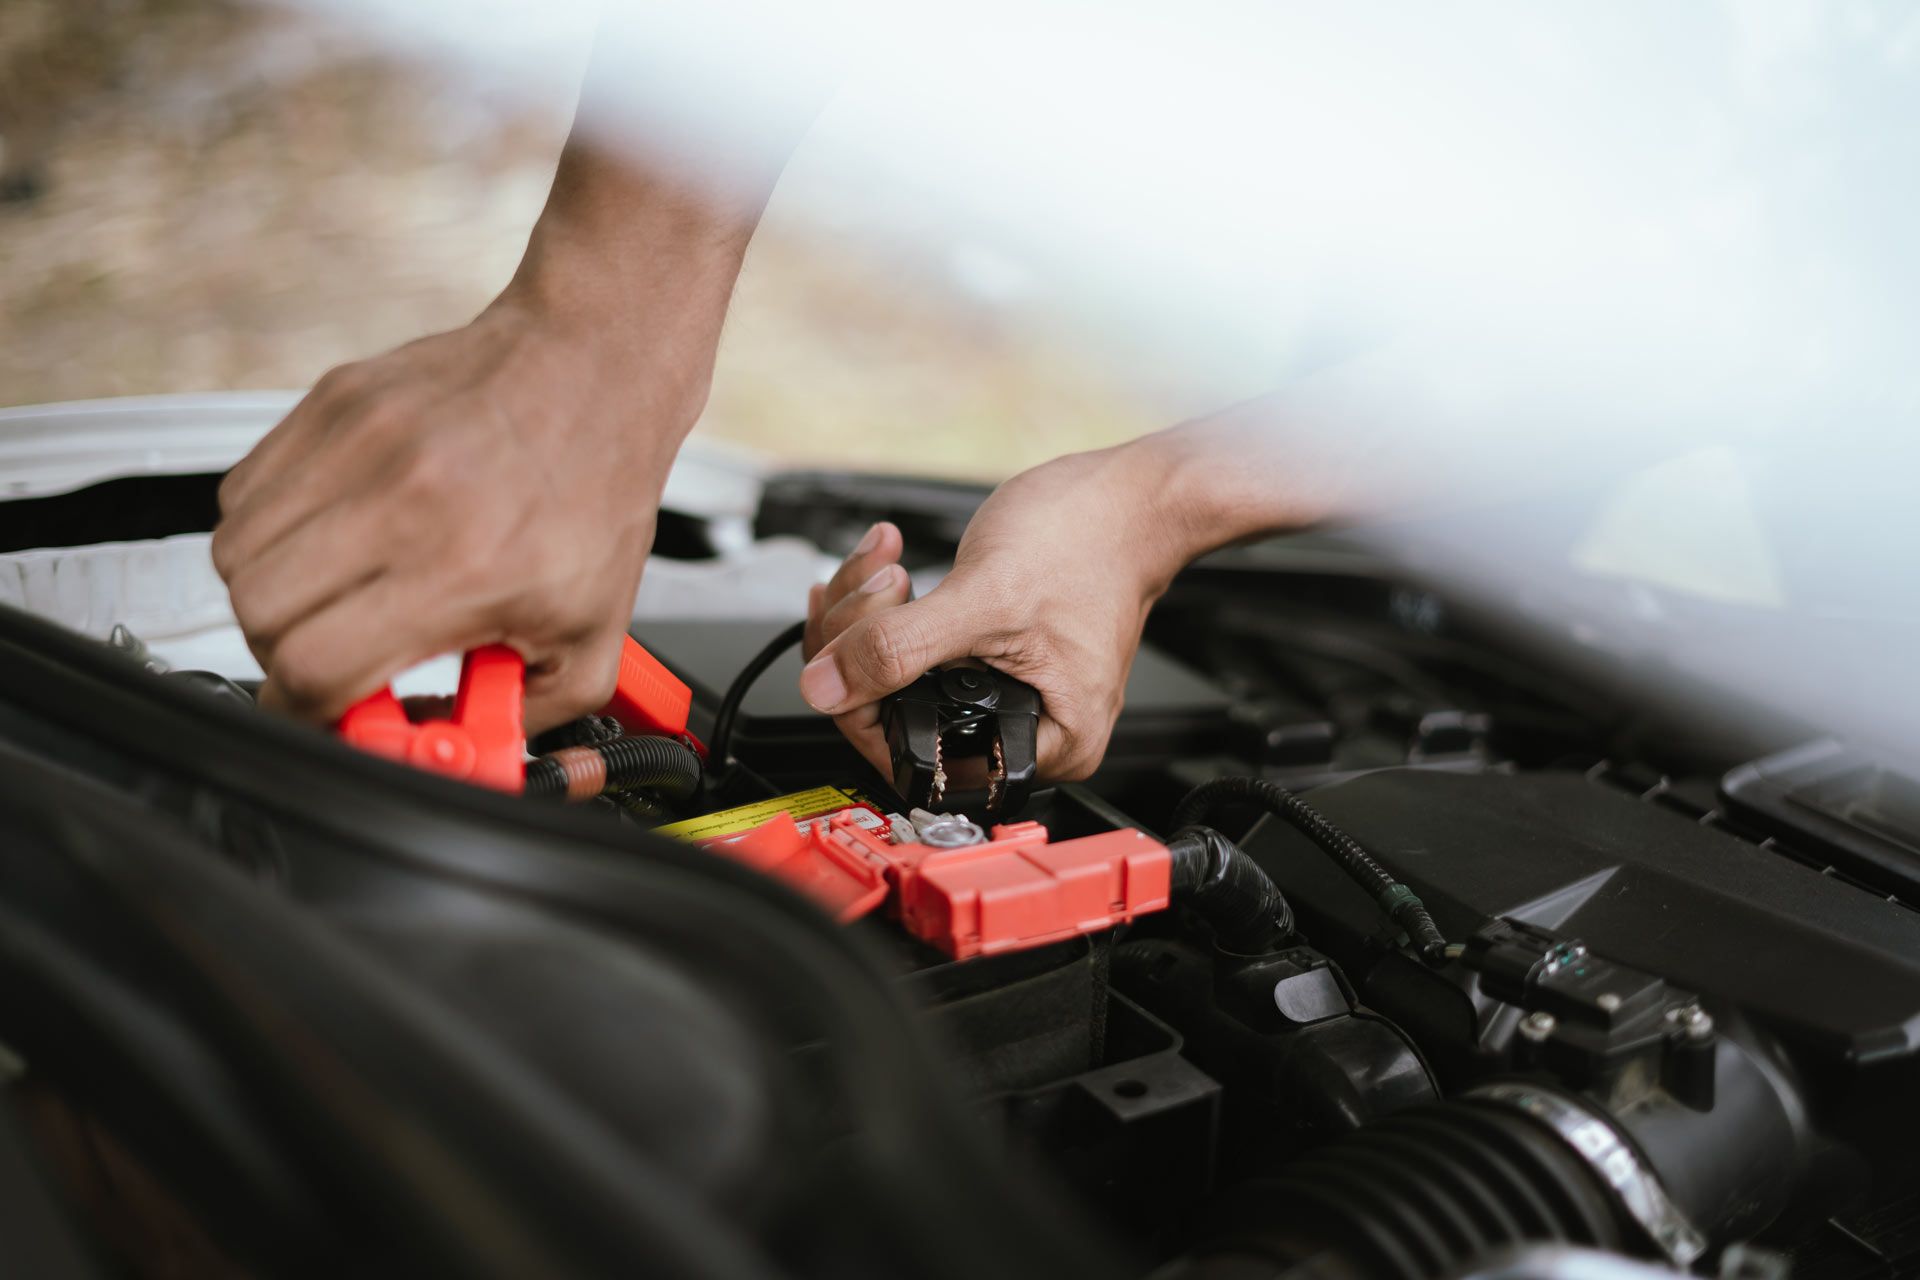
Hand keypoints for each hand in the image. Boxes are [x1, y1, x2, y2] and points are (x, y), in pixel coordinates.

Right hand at [212, 144, 759, 731]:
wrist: (594, 369)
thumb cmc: (596, 496)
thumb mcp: (591, 637)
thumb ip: (520, 717)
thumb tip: (448, 755)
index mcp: (464, 568)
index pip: (317, 667)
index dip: (309, 709)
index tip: (330, 711)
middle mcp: (402, 501)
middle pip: (259, 614)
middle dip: (284, 654)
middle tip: (334, 651)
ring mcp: (358, 444)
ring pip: (236, 552)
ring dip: (270, 592)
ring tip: (336, 592)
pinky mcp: (333, 402)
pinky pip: (245, 489)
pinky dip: (269, 527)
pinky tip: (330, 535)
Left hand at [798, 445, 1201, 780]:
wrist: (1129, 494)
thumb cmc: (1091, 541)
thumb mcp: (985, 599)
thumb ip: (900, 650)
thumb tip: (825, 688)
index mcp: (1041, 745)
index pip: (912, 752)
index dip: (862, 698)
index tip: (845, 642)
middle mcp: (1021, 730)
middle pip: (893, 713)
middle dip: (860, 640)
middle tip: (875, 580)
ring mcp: (1000, 692)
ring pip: (893, 676)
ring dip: (867, 611)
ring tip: (885, 561)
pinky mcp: (984, 656)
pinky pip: (910, 647)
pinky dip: (884, 605)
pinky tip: (884, 565)